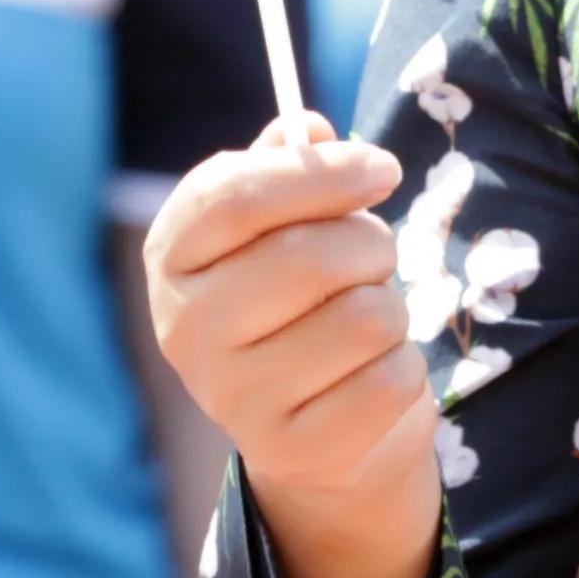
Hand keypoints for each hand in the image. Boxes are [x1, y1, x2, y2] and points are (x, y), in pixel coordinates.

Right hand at [142, 113, 437, 523]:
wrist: (316, 425)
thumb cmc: (305, 297)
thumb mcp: (286, 224)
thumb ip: (290, 169)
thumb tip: (305, 128)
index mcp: (174, 257)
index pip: (234, 195)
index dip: (321, 172)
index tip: (383, 169)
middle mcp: (184, 330)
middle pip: (309, 255)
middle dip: (369, 245)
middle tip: (373, 257)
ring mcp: (231, 398)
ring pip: (364, 317)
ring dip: (390, 307)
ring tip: (366, 319)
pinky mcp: (291, 449)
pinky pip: (389, 379)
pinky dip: (404, 367)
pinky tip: (372, 373)